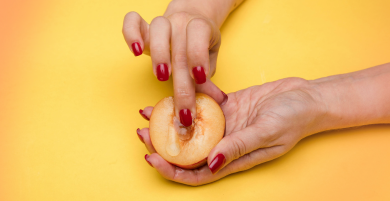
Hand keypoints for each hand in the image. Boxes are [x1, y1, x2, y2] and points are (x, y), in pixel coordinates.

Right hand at [123, 7, 226, 125]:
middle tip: (183, 109)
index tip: (199, 79)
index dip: (199, 55)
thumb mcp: (209, 62)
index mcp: (202, 26)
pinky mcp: (144, 27)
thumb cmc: (201, 48)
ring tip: (161, 77)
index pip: (200, 33)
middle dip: (181, 83)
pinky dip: (131, 34)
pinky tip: (136, 52)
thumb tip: (216, 101)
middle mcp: (182, 21)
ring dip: (159, 54)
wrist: (190, 24)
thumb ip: (208, 80)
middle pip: (180, 48)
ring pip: (158, 28)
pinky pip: (132, 21)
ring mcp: (163, 22)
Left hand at [137, 77, 326, 185]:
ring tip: (148, 112)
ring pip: (190, 128)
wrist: (306, 97)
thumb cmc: (293, 119)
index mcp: (233, 158)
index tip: (151, 157)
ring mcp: (224, 125)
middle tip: (141, 131)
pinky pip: (202, 106)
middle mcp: (224, 144)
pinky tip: (173, 94)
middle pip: (186, 151)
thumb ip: (239, 147)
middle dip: (161, 144)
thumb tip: (212, 163)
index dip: (172, 170)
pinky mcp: (226, 107)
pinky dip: (187, 101)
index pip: (196, 173)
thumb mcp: (267, 132)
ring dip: (168, 121)